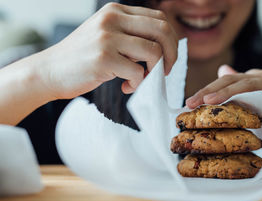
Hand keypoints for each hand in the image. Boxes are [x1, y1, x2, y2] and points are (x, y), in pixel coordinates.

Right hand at [37, 2, 177, 99]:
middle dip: (171, 55)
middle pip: (163, 31)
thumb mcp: (107, 36)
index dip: (170, 42)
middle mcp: (113, 18)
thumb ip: (132, 36)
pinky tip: (126, 88)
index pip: (160, 19)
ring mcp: (107, 37)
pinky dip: (138, 84)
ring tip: (141, 80)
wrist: (49, 71)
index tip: (166, 60)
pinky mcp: (103, 58)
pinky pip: (138, 72)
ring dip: (155, 72)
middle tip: (165, 71)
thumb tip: (166, 50)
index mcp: (116, 11)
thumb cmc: (83, 58)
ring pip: (154, 52)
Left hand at [186, 65, 261, 122]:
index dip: (207, 91)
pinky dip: (260, 99)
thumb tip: (222, 73)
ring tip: (209, 102)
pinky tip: (247, 105)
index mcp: (255, 79)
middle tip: (190, 102)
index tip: (189, 103)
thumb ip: (244, 86)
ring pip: (248, 85)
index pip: (226, 83)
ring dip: (227, 92)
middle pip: (232, 81)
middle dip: (209, 91)